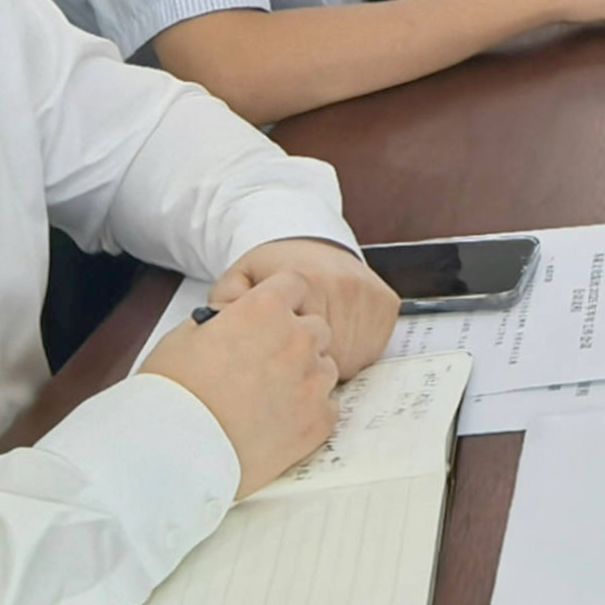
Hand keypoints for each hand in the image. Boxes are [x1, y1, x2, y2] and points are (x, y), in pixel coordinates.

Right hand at [138, 277, 337, 495]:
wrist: (173, 453)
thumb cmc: (172, 394)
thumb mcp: (186, 336)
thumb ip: (225, 320)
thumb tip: (234, 319)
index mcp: (265, 309)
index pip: (295, 285)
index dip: (281, 301)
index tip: (270, 318)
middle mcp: (297, 339)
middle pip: (316, 328)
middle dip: (296, 341)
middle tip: (265, 365)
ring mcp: (312, 381)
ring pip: (325, 368)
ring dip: (305, 377)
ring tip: (268, 400)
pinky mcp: (319, 420)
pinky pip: (326, 406)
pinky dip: (308, 413)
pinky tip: (277, 424)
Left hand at [213, 235, 399, 374]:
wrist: (306, 237)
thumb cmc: (272, 268)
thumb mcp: (236, 283)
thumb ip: (224, 309)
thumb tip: (217, 334)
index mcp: (306, 282)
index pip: (303, 351)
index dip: (287, 363)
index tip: (276, 358)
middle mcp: (343, 285)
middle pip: (333, 358)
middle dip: (311, 366)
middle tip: (292, 355)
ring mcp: (369, 294)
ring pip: (357, 357)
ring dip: (336, 360)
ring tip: (313, 345)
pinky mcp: (387, 302)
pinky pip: (377, 346)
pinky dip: (358, 349)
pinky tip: (338, 335)